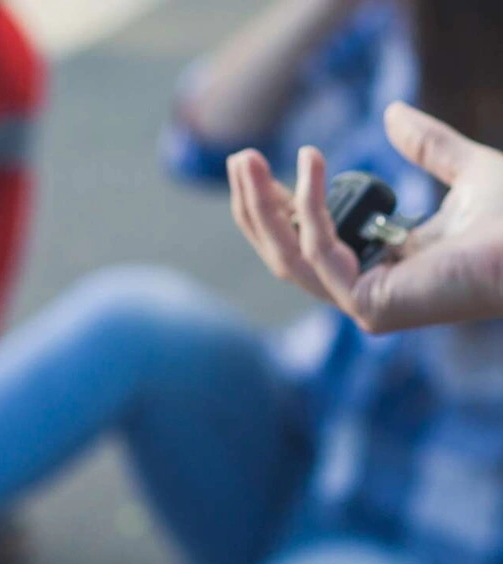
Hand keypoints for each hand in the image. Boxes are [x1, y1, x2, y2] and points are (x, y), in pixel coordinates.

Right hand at [228, 102, 502, 331]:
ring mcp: (363, 305)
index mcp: (382, 268)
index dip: (281, 207)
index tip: (262, 167)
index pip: (309, 245)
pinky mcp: (368, 307)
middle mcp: (364, 292)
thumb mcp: (465, 170)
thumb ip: (427, 146)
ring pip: (289, 259)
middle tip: (240, 160)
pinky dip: (309, 206)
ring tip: (247, 163)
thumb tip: (393, 114)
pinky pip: (320, 252)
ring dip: (261, 210)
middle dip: (256, 208)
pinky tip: (309, 162)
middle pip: (286, 254)